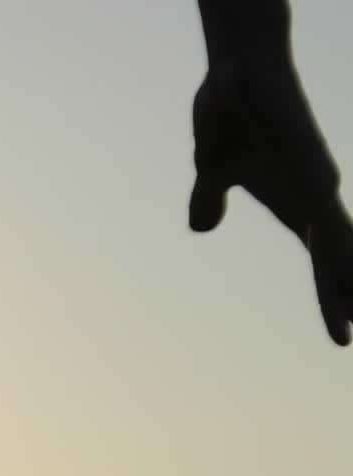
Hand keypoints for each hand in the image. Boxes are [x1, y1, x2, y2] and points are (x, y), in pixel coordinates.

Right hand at [189, 54, 352, 345]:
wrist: (235, 69)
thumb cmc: (229, 117)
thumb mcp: (212, 170)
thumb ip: (212, 199)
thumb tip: (203, 228)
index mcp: (301, 204)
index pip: (324, 261)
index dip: (333, 297)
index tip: (343, 337)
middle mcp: (318, 193)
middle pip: (338, 257)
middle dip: (342, 299)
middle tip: (348, 342)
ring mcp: (316, 174)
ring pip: (337, 234)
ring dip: (344, 272)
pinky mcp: (306, 155)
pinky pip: (320, 198)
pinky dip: (330, 229)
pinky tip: (328, 233)